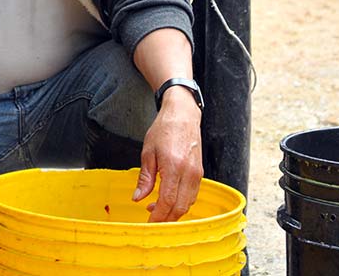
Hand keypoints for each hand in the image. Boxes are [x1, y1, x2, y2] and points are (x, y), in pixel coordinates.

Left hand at [132, 87, 202, 221]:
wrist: (183, 115)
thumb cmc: (164, 130)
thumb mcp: (148, 152)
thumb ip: (144, 178)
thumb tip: (137, 198)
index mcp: (173, 167)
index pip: (167, 201)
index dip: (158, 216)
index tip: (148, 223)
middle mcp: (189, 173)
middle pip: (180, 207)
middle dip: (166, 219)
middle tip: (151, 221)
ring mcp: (197, 173)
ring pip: (188, 204)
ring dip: (173, 212)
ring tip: (155, 208)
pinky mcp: (200, 173)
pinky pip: (193, 195)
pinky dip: (182, 203)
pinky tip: (169, 199)